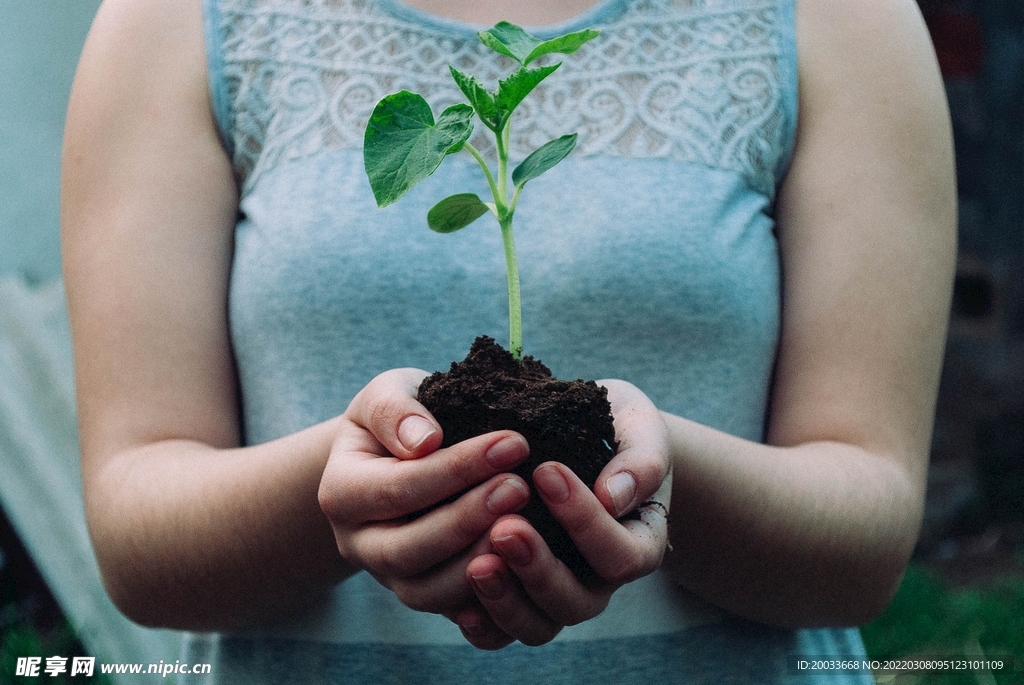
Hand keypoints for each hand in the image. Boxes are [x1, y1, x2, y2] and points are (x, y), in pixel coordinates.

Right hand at [318, 368, 532, 616]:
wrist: (397, 456)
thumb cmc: (400, 419)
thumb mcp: (388, 394)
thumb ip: (396, 410)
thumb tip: (425, 440)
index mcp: (341, 492)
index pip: (398, 488)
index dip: (456, 469)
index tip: (513, 443)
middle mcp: (358, 544)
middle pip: (408, 549)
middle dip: (468, 519)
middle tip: (520, 486)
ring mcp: (389, 578)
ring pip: (428, 592)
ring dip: (480, 561)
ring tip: (527, 525)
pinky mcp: (424, 596)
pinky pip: (454, 614)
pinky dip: (489, 599)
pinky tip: (525, 566)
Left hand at [459, 379, 671, 648]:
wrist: (584, 435)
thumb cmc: (617, 428)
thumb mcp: (639, 428)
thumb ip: (640, 460)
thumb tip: (613, 496)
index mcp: (638, 543)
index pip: (621, 555)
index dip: (585, 522)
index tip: (547, 471)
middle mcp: (599, 581)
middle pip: (576, 602)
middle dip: (538, 568)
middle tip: (505, 526)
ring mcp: (556, 595)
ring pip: (537, 626)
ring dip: (506, 600)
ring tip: (477, 563)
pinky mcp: (517, 599)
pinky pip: (501, 634)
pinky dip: (483, 624)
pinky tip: (460, 602)